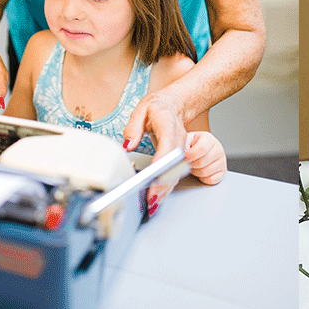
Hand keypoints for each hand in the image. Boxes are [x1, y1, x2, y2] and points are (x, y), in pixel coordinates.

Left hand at [123, 91, 187, 211]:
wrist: (175, 104)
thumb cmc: (159, 106)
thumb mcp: (142, 109)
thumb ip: (133, 127)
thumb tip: (128, 145)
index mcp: (169, 126)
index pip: (167, 149)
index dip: (161, 167)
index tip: (153, 180)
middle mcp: (178, 139)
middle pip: (173, 166)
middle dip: (162, 186)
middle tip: (150, 201)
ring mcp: (181, 148)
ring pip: (175, 173)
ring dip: (164, 190)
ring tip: (152, 204)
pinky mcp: (178, 156)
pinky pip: (174, 173)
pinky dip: (166, 186)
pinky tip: (158, 197)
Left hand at [184, 131, 226, 184]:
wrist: (200, 150)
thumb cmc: (194, 145)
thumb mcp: (188, 140)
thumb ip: (184, 144)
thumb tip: (182, 154)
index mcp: (209, 139)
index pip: (202, 148)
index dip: (191, 155)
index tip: (184, 158)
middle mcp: (218, 149)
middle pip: (202, 162)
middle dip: (191, 165)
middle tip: (188, 163)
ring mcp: (222, 161)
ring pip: (205, 172)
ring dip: (196, 172)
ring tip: (194, 166)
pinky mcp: (222, 172)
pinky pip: (211, 180)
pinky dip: (203, 178)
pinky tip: (201, 171)